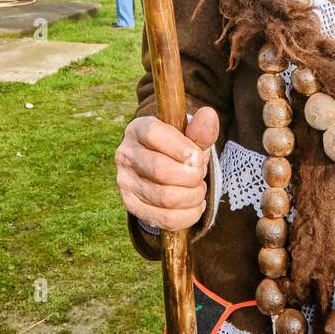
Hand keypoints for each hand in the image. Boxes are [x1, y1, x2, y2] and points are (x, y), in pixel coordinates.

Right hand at [115, 106, 218, 229]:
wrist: (160, 169)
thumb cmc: (177, 148)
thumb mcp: (189, 135)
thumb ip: (200, 129)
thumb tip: (209, 115)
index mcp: (138, 129)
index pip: (155, 135)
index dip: (183, 148)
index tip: (197, 155)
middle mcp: (126, 154)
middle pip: (161, 171)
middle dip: (192, 176)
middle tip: (200, 174)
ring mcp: (125, 182)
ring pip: (165, 198)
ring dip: (193, 196)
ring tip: (199, 189)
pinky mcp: (131, 205)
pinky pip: (165, 218)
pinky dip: (189, 215)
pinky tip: (195, 205)